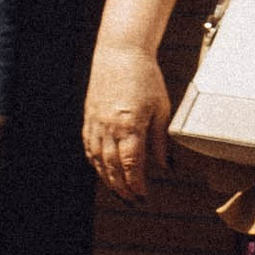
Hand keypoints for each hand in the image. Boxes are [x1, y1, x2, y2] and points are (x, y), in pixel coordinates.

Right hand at [83, 41, 172, 202]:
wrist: (120, 53)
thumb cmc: (144, 77)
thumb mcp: (161, 109)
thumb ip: (160, 140)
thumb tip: (165, 165)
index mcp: (129, 125)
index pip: (131, 165)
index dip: (136, 184)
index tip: (143, 196)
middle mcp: (109, 127)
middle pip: (112, 167)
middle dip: (122, 188)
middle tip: (132, 201)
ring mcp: (96, 122)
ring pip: (98, 160)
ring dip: (107, 179)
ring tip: (118, 191)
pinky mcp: (89, 116)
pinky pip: (89, 146)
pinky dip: (95, 162)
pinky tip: (102, 170)